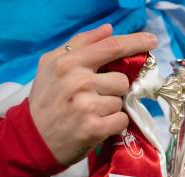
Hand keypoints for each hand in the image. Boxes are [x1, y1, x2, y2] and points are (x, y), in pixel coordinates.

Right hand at [29, 24, 156, 165]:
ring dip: (111, 108)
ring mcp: (87, 106)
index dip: (135, 42)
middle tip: (94, 98)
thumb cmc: (46, 100)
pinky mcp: (94, 128)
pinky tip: (97, 125)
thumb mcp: (52, 65)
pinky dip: (114, 124)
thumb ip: (80, 44)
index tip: (151, 41)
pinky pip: (121, 120)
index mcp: (68, 62)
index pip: (111, 47)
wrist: (33, 139)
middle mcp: (78, 81)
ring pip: (121, 101)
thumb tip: (109, 29)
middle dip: (114, 89)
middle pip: (122, 80)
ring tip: (91, 113)